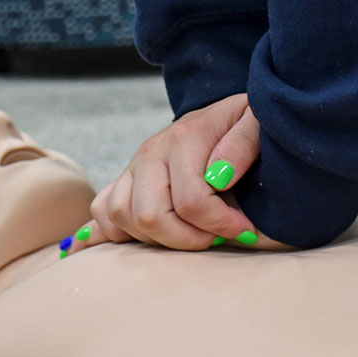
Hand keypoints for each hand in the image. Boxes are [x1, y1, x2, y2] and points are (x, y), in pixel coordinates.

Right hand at [67, 93, 265, 254]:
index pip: (191, 202)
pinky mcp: (122, 179)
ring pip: (122, 218)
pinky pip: (102, 210)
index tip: (244, 229)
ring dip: (157, 240)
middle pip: (150, 216)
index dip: (220, 225)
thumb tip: (220, 177)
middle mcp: (150, 153)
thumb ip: (244, 143)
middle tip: (215, 238)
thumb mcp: (256, 121)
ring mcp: (131, 167)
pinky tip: (147, 238)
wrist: (220, 116)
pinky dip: (117, 230)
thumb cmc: (242, 124)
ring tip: (191, 236)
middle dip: (187, 240)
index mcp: (183, 139)